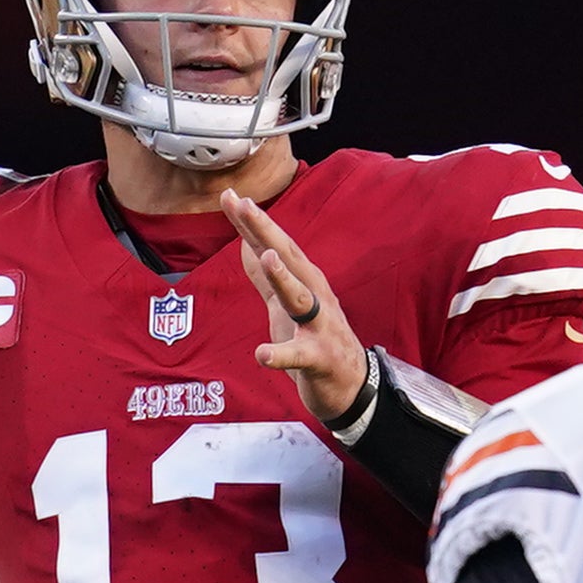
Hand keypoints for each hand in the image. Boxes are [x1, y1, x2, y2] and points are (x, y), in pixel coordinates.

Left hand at [224, 190, 367, 424]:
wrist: (351, 387)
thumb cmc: (316, 341)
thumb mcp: (287, 305)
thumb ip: (265, 277)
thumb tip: (245, 246)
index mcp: (304, 282)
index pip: (274, 245)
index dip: (252, 222)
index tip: (230, 195)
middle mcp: (314, 296)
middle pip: (288, 259)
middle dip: (266, 232)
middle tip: (245, 205)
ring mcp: (319, 326)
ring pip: (299, 298)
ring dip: (283, 277)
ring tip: (266, 258)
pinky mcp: (320, 358)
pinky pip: (299, 355)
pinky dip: (281, 354)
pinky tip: (263, 354)